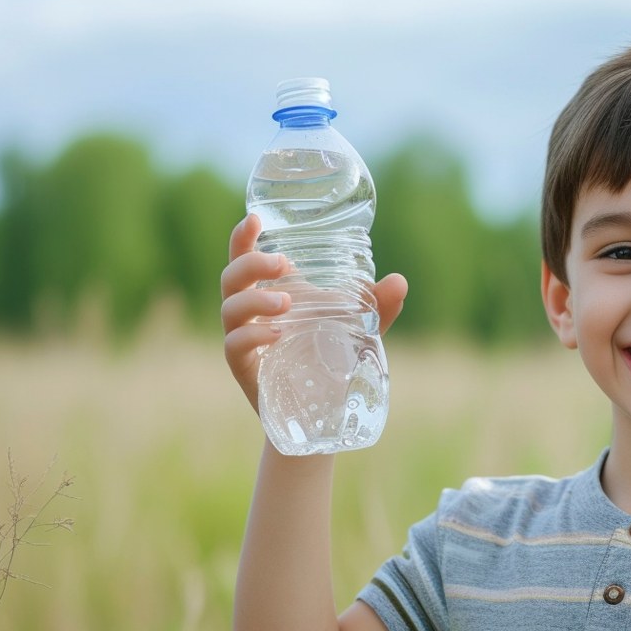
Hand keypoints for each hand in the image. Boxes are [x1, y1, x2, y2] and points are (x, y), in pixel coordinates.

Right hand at [220, 213, 407, 412]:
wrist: (321, 412)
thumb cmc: (331, 358)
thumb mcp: (358, 329)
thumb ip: (378, 306)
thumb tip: (400, 281)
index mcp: (271, 293)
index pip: (245, 258)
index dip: (242, 237)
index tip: (254, 218)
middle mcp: (251, 313)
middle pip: (231, 277)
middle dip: (251, 263)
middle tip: (284, 265)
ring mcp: (244, 340)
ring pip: (230, 308)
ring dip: (255, 299)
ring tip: (286, 304)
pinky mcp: (245, 370)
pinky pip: (234, 346)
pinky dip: (252, 336)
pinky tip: (276, 334)